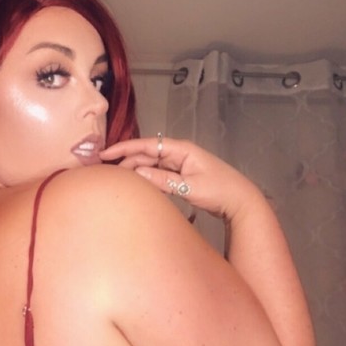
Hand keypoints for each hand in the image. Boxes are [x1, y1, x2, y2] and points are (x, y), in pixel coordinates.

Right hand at [99, 135, 264, 220]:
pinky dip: (146, 177)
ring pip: (151, 164)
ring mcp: (180, 164)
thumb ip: (162, 180)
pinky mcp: (181, 176)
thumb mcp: (188, 187)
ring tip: (117, 178)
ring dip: (135, 169)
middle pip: (147, 154)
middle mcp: (179, 153)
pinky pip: (158, 173)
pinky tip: (136, 184)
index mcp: (181, 149)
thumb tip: (136, 172)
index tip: (105, 155)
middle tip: (107, 172)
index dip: (124, 149)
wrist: (240, 200)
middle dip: (126, 160)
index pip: (147, 145)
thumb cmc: (218, 190)